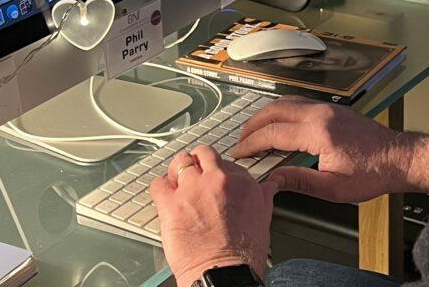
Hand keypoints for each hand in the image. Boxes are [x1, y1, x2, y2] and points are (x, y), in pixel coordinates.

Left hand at [150, 146, 277, 286]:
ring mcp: (193, 190)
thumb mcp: (263, 218)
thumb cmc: (243, 255)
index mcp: (241, 182)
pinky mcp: (172, 204)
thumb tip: (270, 185)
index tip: (212, 179)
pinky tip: (163, 197)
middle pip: (203, 154)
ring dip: (176, 172)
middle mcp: (218, 180)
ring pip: (179, 163)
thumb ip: (264, 195)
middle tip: (193, 174)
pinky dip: (159, 188)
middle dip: (197, 162)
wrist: (223, 276)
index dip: (216, 171)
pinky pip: (158, 184)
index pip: (225, 162)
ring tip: (176, 183)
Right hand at [232, 96, 428, 202]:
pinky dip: (280, 111)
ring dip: (265, 116)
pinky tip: (277, 125)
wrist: (399, 157)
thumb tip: (273, 180)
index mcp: (318, 132)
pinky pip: (297, 102)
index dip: (251, 143)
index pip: (273, 133)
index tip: (239, 153)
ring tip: (254, 134)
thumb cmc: (373, 173)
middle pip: (273, 110)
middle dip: (252, 125)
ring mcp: (326, 107)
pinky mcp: (331, 108)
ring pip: (284, 102)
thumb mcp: (333, 187)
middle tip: (241, 142)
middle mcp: (320, 113)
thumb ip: (299, 181)